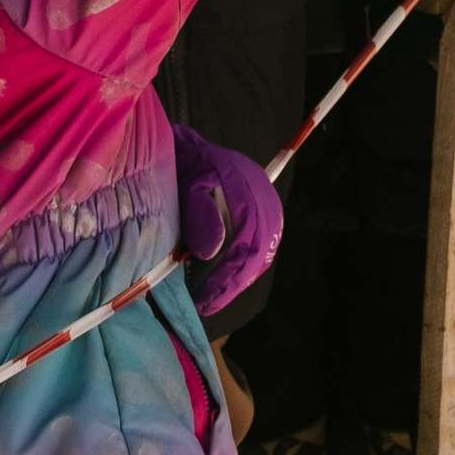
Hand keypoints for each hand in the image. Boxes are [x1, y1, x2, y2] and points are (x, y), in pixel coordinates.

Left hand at [171, 123, 284, 316]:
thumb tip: (212, 252)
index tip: (203, 299)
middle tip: (206, 305)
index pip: (245, 245)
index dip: (225, 277)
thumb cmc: (186, 166)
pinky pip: (262, 248)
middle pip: (257, 254)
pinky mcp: (266, 213)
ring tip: (213, 298)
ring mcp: (268, 206)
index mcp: (246, 190)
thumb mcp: (186, 183)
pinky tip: (226, 280)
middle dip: (231, 286)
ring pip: (261, 254)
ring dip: (238, 280)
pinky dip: (244, 268)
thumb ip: (198, 214)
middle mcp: (264, 199)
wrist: (193, 149)